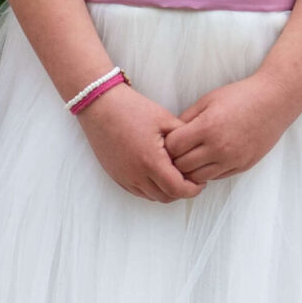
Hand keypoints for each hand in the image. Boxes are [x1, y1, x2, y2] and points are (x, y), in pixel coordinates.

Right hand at [77, 82, 201, 201]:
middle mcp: (136, 174)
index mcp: (151, 161)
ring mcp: (124, 177)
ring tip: (174, 176)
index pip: (178, 189)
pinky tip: (157, 174)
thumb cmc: (132, 109)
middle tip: (190, 179)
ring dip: (166, 191)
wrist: (101, 105)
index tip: (200, 181)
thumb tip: (199, 151)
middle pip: (166, 197)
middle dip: (182, 191)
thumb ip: (185, 137)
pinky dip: (151, 188)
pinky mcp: (116, 175)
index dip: (193, 189)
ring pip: (152, 197)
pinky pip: (138, 191)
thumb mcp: (165, 119)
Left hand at [165, 72, 296, 182]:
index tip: (170, 140)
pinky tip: (208, 160)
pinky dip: (208, 171)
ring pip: (198, 177)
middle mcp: (219, 147)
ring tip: (191, 158)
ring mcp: (232, 159)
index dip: (167, 145)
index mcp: (207, 127)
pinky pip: (216, 177)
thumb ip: (187, 118)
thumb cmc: (240, 96)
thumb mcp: (208, 100)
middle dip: (175, 160)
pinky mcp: (243, 165)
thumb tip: (170, 136)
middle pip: (182, 166)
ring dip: (190, 170)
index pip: (173, 147)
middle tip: (176, 152)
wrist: (274, 100)